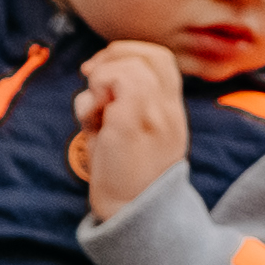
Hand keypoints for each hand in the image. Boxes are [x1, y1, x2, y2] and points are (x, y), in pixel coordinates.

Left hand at [71, 41, 187, 215]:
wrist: (132, 211)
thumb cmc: (123, 173)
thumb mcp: (134, 131)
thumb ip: (129, 103)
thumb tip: (100, 73)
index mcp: (172, 112)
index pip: (161, 59)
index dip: (128, 53)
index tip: (101, 73)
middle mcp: (170, 110)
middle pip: (150, 54)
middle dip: (113, 57)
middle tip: (93, 82)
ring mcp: (155, 115)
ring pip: (132, 65)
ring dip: (102, 79)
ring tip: (96, 111)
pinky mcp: (134, 121)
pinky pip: (117, 80)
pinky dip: (96, 91)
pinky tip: (93, 118)